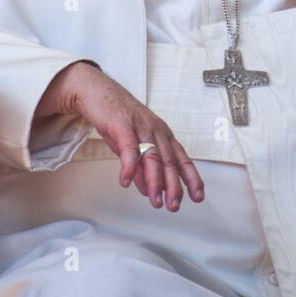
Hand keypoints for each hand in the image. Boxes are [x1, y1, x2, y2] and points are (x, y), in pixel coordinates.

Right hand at [39, 61, 204, 211]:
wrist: (98, 91)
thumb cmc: (118, 119)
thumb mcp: (134, 146)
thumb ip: (142, 167)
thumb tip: (148, 191)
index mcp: (162, 135)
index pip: (181, 159)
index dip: (191, 178)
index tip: (197, 196)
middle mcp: (156, 131)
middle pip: (168, 161)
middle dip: (173, 186)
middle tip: (173, 205)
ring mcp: (140, 127)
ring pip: (152, 157)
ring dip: (155, 181)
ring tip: (155, 200)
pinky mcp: (121, 125)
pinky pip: (128, 147)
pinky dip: (130, 165)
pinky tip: (127, 181)